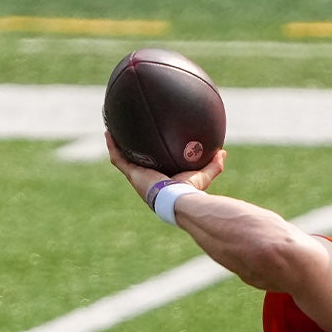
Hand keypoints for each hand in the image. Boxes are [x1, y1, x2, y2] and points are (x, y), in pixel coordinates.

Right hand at [104, 131, 226, 203]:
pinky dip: (112, 146)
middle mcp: (147, 180)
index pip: (154, 169)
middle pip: (137, 164)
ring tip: (114, 131)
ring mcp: (137, 177)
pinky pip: (118, 158)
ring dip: (118, 147)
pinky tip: (109, 133)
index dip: (151, 160)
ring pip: (123, 159)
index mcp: (161, 181)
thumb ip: (214, 165)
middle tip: (130, 138)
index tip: (150, 150)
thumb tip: (222, 152)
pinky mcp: (132, 174)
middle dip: (132, 152)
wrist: (178, 199)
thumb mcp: (204, 175)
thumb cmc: (190, 191)